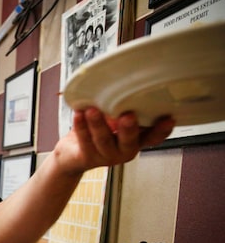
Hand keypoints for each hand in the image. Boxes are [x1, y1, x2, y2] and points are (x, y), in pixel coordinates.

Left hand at [58, 107, 174, 175]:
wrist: (73, 155)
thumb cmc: (99, 132)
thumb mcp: (115, 119)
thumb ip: (123, 108)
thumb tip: (127, 85)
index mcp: (136, 140)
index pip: (153, 137)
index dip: (161, 130)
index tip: (168, 119)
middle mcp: (123, 150)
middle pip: (129, 141)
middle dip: (128, 129)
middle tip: (128, 116)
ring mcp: (105, 155)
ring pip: (103, 140)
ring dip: (98, 124)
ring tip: (93, 111)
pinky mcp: (87, 157)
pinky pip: (84, 140)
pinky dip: (81, 126)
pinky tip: (78, 115)